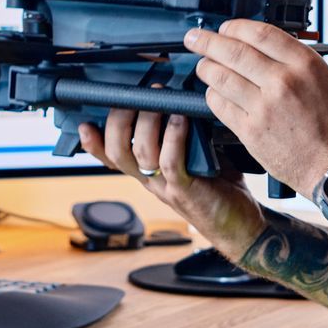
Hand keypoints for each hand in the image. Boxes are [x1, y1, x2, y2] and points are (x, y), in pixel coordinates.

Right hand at [78, 106, 265, 261]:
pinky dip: (173, 137)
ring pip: (141, 154)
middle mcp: (151, 182)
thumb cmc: (220, 192)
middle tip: (132, 98)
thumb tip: (179, 103)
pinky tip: (181, 119)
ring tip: (160, 101)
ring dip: (148, 122)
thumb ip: (181, 138)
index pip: (111, 159)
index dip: (93, 144)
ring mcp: (166, 188)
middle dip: (119, 121)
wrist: (242, 230)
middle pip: (117, 152)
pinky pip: (171, 162)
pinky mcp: (186, 191)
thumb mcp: (195, 161)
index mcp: (148, 175)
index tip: (86, 124)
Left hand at [186, 21, 327, 195]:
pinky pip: (219, 105)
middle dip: (206, 41)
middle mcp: (282, 81)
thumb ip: (297, 62)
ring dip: (205, 68)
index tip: (224, 28)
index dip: (234, 27)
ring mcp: (264, 107)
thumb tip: (269, 49)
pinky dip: (212, 95)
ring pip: (220, 76)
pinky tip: (214, 93)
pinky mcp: (250, 131)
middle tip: (194, 38)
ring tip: (202, 66)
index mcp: (304, 64)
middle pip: (232, 50)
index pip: (259, 32)